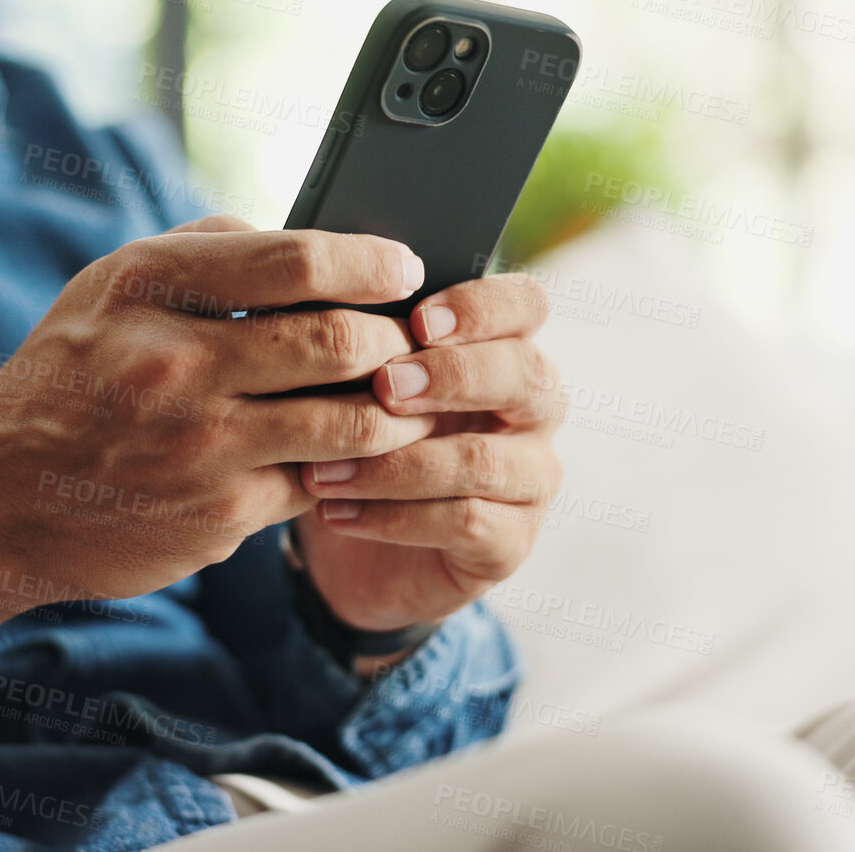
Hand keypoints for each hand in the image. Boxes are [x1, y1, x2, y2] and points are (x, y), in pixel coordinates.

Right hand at [0, 216, 437, 635]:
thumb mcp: (109, 288)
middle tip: (413, 341)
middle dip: (396, 341)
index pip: (297, 259)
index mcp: (149, 287)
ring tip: (405, 400)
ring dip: (396, 412)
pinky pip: (317, 482)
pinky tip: (349, 457)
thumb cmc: (70, 378)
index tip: (403, 269)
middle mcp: (174, 363)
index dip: (372, 262)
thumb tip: (306, 240)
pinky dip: (345, 468)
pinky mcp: (218, 516)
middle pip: (339, 341)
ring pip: (350, 423)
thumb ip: (205, 251)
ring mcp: (200, 446)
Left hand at [295, 272, 563, 635]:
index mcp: (504, 350)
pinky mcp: (511, 543)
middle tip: (382, 386)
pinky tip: (334, 511)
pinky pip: (463, 522)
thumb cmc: (357, 442)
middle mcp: (533, 410)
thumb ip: (362, 346)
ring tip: (323, 468)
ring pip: (483, 461)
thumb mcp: (354, 388)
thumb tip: (322, 305)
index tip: (418, 319)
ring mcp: (530, 479)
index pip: (527, 304)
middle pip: (524, 374)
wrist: (349, 550)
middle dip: (451, 376)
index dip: (483, 306)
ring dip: (396, 463)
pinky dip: (391, 517)